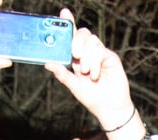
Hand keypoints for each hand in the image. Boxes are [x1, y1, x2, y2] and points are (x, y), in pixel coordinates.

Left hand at [45, 13, 141, 139]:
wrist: (109, 108)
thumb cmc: (92, 97)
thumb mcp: (73, 85)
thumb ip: (62, 74)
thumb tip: (47, 63)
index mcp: (78, 56)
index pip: (73, 36)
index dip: (69, 23)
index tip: (64, 13)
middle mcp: (89, 53)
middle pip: (83, 33)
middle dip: (76, 41)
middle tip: (74, 55)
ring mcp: (100, 54)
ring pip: (91, 41)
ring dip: (86, 56)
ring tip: (85, 72)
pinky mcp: (110, 58)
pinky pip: (100, 50)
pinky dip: (94, 62)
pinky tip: (94, 74)